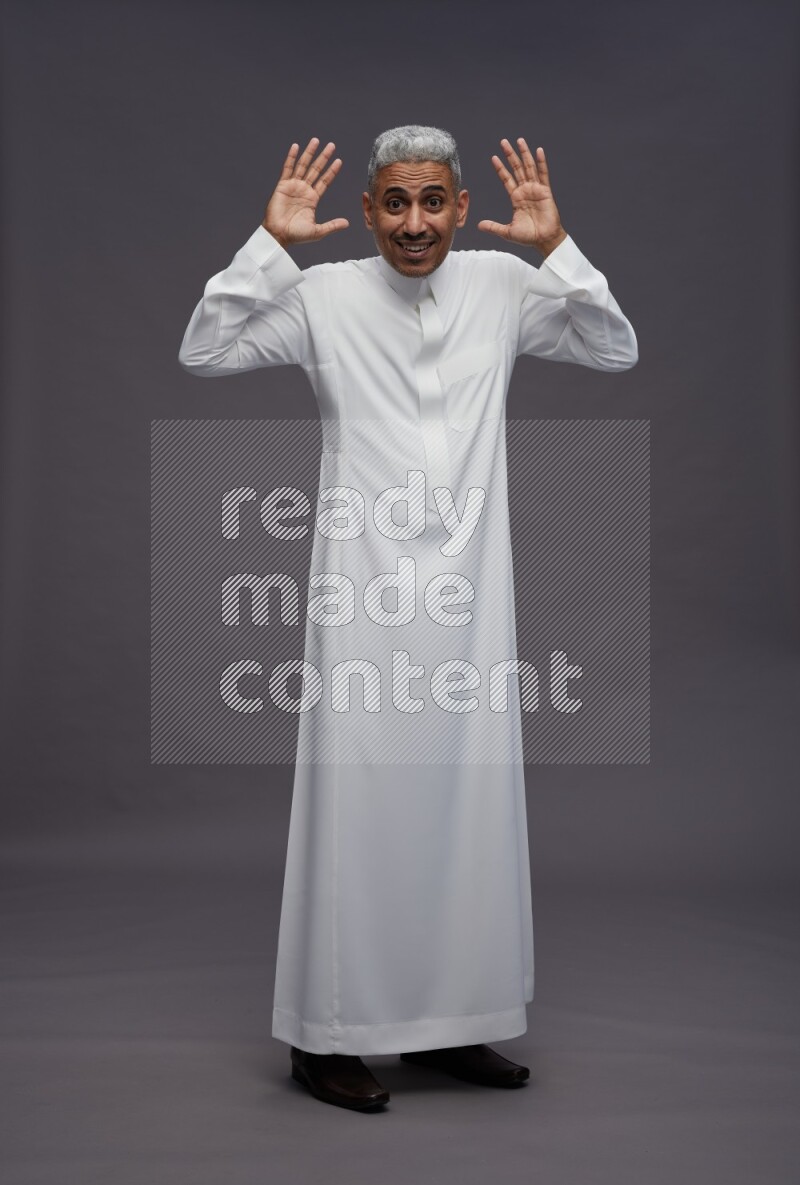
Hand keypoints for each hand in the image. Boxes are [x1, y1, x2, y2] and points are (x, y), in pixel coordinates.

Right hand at [262, 138, 348, 247]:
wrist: (279, 235)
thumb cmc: (296, 235)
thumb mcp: (318, 231)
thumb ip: (332, 225)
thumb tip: (347, 223)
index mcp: (312, 199)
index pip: (324, 181)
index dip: (331, 171)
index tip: (339, 160)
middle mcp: (304, 190)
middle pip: (316, 169)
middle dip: (323, 157)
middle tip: (331, 145)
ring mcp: (293, 186)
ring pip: (303, 165)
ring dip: (309, 153)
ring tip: (316, 140)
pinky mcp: (282, 185)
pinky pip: (287, 168)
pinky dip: (291, 157)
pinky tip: (296, 146)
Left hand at [477, 138, 566, 256]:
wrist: (544, 240)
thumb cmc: (528, 237)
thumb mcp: (507, 232)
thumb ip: (493, 227)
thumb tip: (478, 225)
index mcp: (516, 198)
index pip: (506, 179)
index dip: (500, 168)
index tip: (494, 157)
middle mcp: (525, 190)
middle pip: (516, 168)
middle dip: (510, 155)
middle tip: (503, 142)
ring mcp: (536, 189)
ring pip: (529, 167)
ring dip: (524, 153)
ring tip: (519, 140)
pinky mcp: (545, 191)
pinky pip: (543, 174)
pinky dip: (541, 162)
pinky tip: (539, 151)